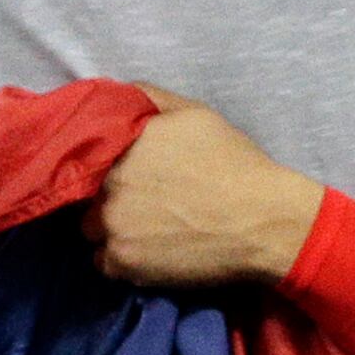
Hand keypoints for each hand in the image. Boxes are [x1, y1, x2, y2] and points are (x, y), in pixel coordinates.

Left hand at [83, 91, 323, 287]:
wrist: (264, 222)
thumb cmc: (235, 165)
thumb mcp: (195, 114)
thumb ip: (150, 97)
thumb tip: (120, 91)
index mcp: (122, 146)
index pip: (91, 157)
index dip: (109, 168)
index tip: (132, 176)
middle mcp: (109, 185)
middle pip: (91, 196)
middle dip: (111, 199)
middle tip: (146, 205)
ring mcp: (113, 227)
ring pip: (94, 231)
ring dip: (114, 230)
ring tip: (147, 231)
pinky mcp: (125, 264)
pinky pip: (105, 263)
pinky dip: (123, 260)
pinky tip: (150, 253)